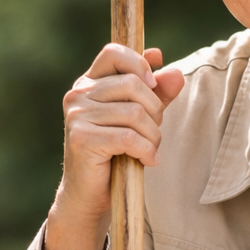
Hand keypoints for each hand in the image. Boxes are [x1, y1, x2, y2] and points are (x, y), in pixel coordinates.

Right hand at [44, 45, 183, 249]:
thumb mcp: (139, 119)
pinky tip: (147, 161)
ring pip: (134, 112)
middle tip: (153, 133)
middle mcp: (78, 95)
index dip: (139, 65)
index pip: (114, 53)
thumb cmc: (115, 155)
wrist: (90, 196)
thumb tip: (173, 71)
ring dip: (153, 135)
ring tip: (150, 150)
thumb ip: (156, 94)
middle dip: (154, 110)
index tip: (153, 87)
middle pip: (132, 84)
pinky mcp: (82, 139)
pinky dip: (146, 151)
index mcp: (88, 83)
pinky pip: (129, 136)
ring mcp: (77, 116)